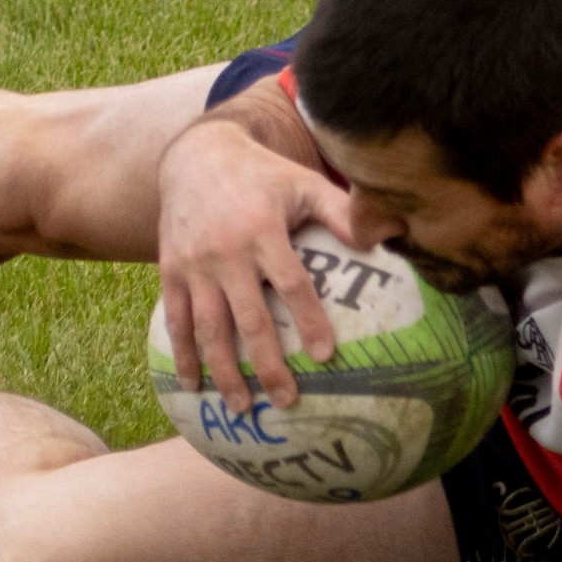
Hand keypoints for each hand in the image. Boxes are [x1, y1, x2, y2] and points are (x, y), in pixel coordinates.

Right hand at [156, 119, 355, 412]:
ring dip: (224, 371)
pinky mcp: (170, 270)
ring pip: (209, 327)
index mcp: (263, 230)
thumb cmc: (262, 175)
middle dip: (268, 364)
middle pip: (249, 318)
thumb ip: (341, 212)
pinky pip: (175, 319)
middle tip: (287, 400)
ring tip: (242, 407)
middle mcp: (227, 251)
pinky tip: (192, 385)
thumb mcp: (303, 183)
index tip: (325, 357)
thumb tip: (390, 235)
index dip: (309, 321)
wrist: (195, 154)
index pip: (291, 284)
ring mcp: (195, 264)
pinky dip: (182, 354)